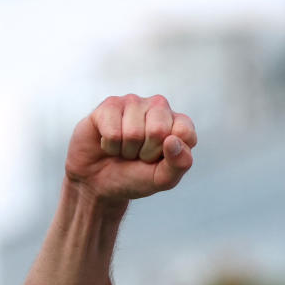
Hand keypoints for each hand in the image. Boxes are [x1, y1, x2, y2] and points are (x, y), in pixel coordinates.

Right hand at [64, 94, 197, 202]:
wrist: (100, 182)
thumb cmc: (136, 177)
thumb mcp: (163, 179)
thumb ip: (180, 164)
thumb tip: (173, 140)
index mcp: (178, 124)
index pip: (185, 132)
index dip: (170, 155)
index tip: (160, 160)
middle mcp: (159, 107)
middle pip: (158, 130)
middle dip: (146, 153)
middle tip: (139, 156)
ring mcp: (134, 103)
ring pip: (133, 132)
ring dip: (126, 150)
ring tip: (124, 149)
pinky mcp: (110, 105)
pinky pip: (112, 132)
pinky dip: (110, 146)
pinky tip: (110, 144)